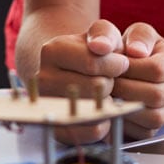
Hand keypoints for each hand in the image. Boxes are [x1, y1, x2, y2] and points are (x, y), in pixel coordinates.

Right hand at [38, 19, 130, 144]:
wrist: (73, 70)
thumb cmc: (93, 51)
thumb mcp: (101, 33)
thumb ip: (105, 33)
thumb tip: (101, 46)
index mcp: (52, 51)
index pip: (92, 63)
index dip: (116, 65)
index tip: (119, 63)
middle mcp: (44, 78)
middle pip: (95, 87)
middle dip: (112, 83)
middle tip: (110, 79)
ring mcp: (49, 105)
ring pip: (94, 110)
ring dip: (109, 102)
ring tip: (106, 93)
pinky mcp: (58, 129)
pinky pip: (92, 131)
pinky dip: (105, 122)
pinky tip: (103, 110)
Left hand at [112, 23, 163, 138]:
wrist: (143, 68)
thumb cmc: (138, 48)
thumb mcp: (139, 33)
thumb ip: (138, 36)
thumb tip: (135, 51)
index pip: (157, 69)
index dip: (131, 67)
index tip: (114, 63)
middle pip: (155, 95)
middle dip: (124, 88)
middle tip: (105, 81)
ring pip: (153, 117)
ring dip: (125, 107)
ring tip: (108, 94)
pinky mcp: (156, 128)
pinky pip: (144, 132)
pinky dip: (125, 122)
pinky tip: (112, 108)